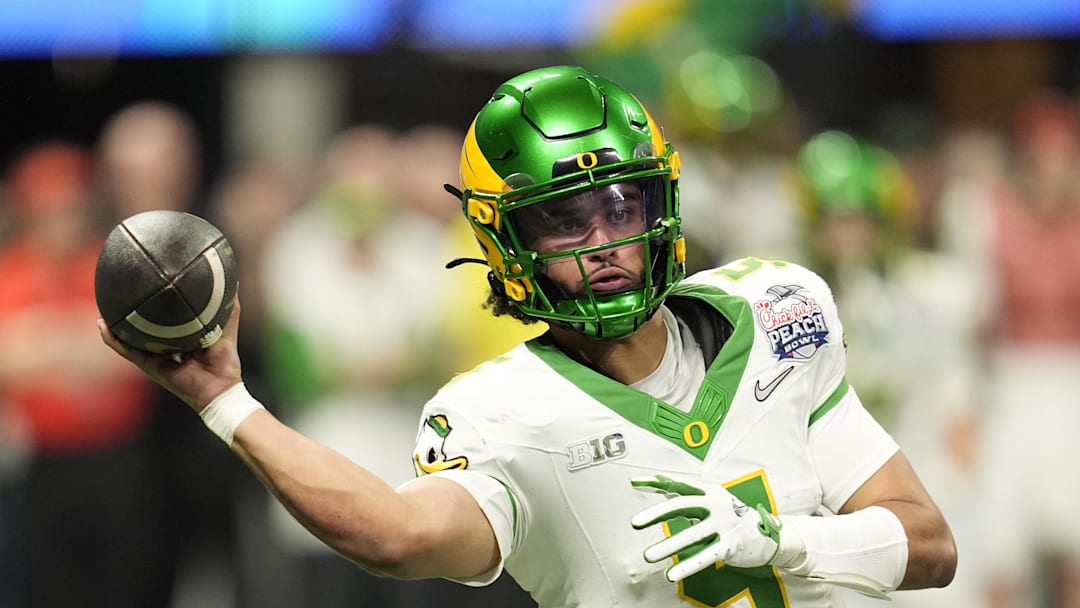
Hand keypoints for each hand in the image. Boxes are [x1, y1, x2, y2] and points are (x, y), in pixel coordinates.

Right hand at [97, 299, 243, 412]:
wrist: (221, 388)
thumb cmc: (224, 363)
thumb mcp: (226, 330)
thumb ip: (229, 309)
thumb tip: (232, 283)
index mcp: (181, 340)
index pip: (165, 321)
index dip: (156, 307)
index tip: (148, 288)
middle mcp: (165, 348)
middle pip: (143, 330)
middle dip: (131, 315)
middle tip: (120, 294)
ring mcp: (155, 358)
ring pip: (129, 340)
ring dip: (115, 327)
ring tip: (102, 310)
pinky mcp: (150, 366)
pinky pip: (128, 352)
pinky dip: (114, 341)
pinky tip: (103, 327)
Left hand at [630, 474, 786, 581]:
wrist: (768, 534)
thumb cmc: (731, 516)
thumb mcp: (712, 501)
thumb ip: (686, 496)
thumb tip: (660, 484)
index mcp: (709, 491)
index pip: (679, 484)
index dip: (656, 482)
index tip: (634, 482)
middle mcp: (716, 504)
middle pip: (682, 505)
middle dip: (656, 514)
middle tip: (635, 523)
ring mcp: (723, 524)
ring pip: (691, 535)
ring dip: (668, 546)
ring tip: (648, 556)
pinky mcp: (729, 545)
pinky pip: (705, 557)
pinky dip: (687, 566)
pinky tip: (671, 574)